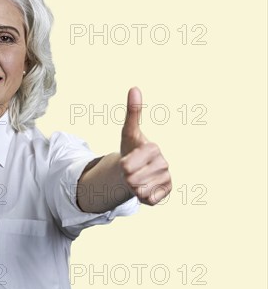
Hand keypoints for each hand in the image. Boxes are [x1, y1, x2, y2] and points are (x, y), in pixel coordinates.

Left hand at [120, 87, 171, 204]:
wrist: (135, 170)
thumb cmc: (130, 150)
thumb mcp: (128, 132)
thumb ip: (132, 112)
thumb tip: (134, 88)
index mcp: (154, 148)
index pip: (127, 166)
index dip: (122, 166)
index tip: (128, 160)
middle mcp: (164, 164)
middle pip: (131, 179)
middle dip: (126, 178)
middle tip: (131, 171)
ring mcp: (167, 179)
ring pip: (138, 190)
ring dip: (133, 187)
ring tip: (137, 178)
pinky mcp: (166, 193)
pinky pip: (147, 200)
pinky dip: (142, 197)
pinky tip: (145, 188)